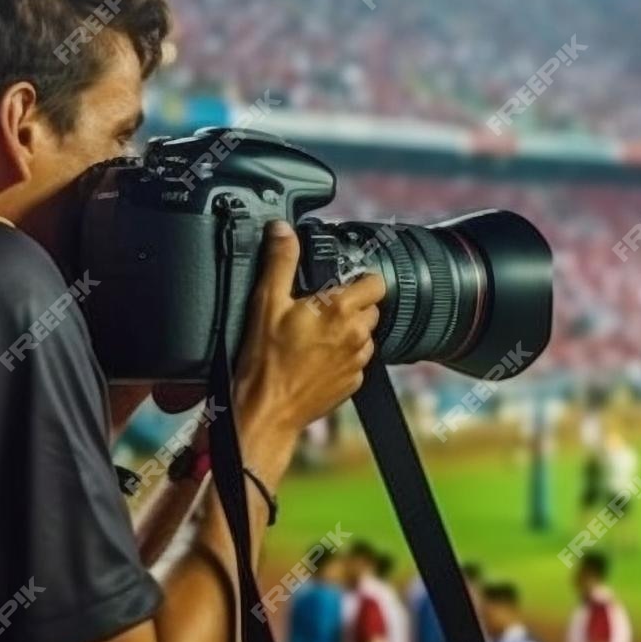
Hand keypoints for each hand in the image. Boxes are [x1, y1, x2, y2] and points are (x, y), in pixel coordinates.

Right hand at [234, 220, 385, 434]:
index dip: (358, 279)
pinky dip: (341, 356)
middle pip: (371, 308)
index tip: (339, 283)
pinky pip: (356, 361)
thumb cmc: (264, 361)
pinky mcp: (353, 384)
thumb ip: (280, 261)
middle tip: (318, 309)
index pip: (375, 282)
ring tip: (314, 335)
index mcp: (341, 310)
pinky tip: (315, 358)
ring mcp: (358, 362)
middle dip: (351, 305)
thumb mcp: (266, 302)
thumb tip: (283, 230)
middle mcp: (358, 335)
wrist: (265, 411)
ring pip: (364, 335)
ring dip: (347, 331)